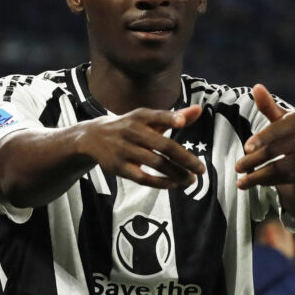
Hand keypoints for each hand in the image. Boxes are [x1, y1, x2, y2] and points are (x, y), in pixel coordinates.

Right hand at [80, 104, 204, 188]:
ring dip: (176, 173)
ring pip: (155, 163)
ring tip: (191, 179)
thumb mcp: (148, 119)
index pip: (156, 116)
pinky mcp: (119, 167)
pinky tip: (174, 184)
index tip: (181, 122)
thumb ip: (175, 116)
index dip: (169, 118)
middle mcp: (132, 131)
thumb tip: (199, 110)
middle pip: (162, 145)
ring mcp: (124, 149)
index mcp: (140, 117)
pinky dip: (159, 182)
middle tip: (201, 169)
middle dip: (184, 158)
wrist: (93, 137)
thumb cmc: (130, 127)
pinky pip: (142, 177)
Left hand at [235, 84, 294, 189]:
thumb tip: (256, 87)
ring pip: (282, 167)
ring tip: (242, 182)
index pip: (277, 129)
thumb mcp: (283, 116)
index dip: (262, 138)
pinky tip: (257, 183)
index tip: (246, 148)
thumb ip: (268, 105)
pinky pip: (288, 179)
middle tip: (237, 167)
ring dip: (260, 176)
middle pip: (276, 150)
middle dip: (254, 160)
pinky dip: (270, 182)